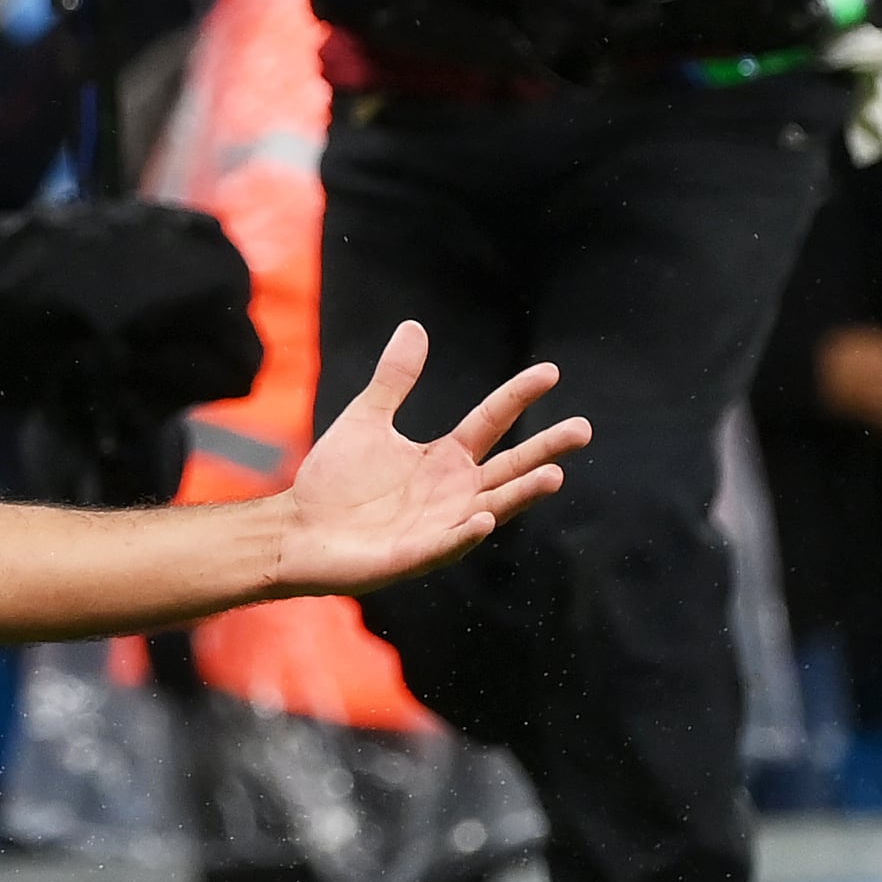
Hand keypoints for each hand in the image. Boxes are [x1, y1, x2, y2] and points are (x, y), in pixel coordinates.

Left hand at [274, 323, 588, 596]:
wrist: (298, 529)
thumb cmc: (335, 481)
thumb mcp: (367, 420)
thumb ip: (394, 380)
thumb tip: (415, 327)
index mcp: (446, 458)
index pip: (491, 421)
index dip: (518, 396)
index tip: (551, 370)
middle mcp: (454, 492)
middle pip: (509, 467)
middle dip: (545, 450)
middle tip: (583, 429)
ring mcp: (440, 525)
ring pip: (492, 508)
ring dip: (521, 494)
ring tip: (554, 476)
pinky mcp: (415, 555)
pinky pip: (446, 544)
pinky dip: (467, 533)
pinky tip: (484, 519)